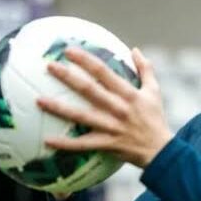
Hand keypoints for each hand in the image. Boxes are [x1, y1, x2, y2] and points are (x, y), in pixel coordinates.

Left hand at [37, 46, 173, 168]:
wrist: (161, 150)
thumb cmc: (156, 118)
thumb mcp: (154, 91)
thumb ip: (145, 69)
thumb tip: (135, 49)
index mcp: (128, 93)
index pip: (104, 72)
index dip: (86, 60)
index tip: (69, 51)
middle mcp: (118, 108)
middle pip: (89, 90)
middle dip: (68, 77)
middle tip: (50, 66)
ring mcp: (111, 127)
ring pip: (81, 116)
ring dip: (59, 108)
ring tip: (39, 100)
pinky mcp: (107, 144)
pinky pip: (82, 145)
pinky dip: (65, 144)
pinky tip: (47, 140)